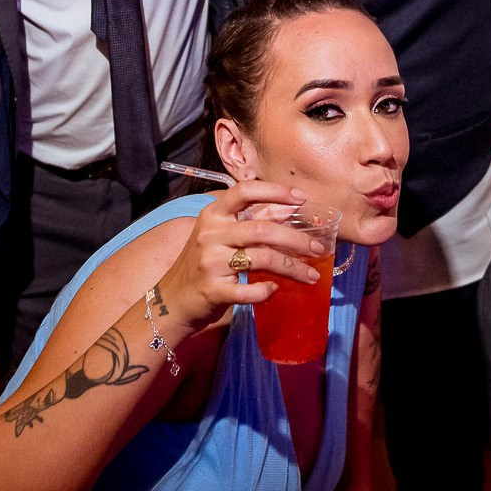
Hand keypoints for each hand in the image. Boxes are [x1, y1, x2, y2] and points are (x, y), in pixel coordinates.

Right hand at [159, 180, 323, 333]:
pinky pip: (248, 291)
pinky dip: (265, 291)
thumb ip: (253, 218)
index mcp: (213, 215)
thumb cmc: (203, 262)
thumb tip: (288, 206)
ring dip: (292, 268)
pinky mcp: (213, 290)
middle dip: (296, 239)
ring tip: (311, 276)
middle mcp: (210, 234)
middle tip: (317, 248)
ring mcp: (210, 262)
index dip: (274, 191)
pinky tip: (274, 290)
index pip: (244, 191)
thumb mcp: (222, 234)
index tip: (300, 198)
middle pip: (261, 229)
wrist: (173, 299)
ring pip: (261, 258)